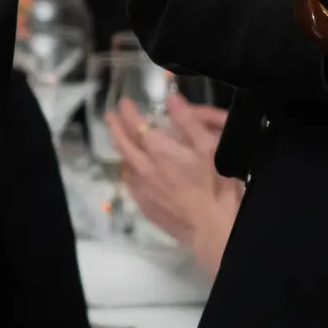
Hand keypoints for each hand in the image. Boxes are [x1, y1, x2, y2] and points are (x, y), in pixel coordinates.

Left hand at [107, 94, 243, 280]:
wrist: (213, 229)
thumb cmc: (217, 185)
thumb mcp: (209, 146)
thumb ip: (188, 120)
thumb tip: (170, 98)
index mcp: (160, 150)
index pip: (136, 125)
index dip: (128, 111)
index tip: (124, 102)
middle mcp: (144, 168)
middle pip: (123, 144)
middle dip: (115, 127)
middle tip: (111, 116)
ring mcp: (143, 190)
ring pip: (125, 165)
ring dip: (122, 150)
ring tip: (122, 142)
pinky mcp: (146, 207)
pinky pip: (131, 184)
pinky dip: (129, 172)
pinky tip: (134, 173)